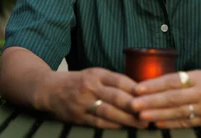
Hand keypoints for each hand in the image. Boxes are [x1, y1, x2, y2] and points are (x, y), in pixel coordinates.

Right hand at [34, 68, 148, 128]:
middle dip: (135, 106)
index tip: (151, 95)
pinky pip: (99, 122)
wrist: (49, 90)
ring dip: (127, 119)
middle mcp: (90, 87)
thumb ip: (112, 81)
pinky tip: (124, 127)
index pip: (120, 80)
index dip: (136, 88)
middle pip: (116, 97)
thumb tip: (138, 90)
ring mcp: (83, 102)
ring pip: (109, 111)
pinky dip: (113, 125)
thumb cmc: (77, 81)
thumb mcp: (94, 74)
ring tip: (141, 123)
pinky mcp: (78, 116)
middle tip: (150, 112)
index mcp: (96, 74)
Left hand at [130, 70, 200, 128]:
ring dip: (158, 114)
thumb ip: (183, 80)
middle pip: (172, 97)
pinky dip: (171, 124)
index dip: (154, 84)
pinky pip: (186, 122)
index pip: (172, 80)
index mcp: (199, 77)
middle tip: (133, 103)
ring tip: (141, 115)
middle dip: (151, 101)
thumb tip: (156, 84)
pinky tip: (158, 124)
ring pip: (177, 111)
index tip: (138, 87)